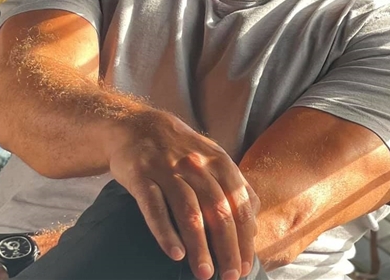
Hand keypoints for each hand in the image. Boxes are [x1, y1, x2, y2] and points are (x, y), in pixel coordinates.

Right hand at [106, 110, 259, 279]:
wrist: (137, 125)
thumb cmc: (180, 149)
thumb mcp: (212, 157)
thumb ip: (234, 186)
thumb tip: (252, 225)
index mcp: (218, 161)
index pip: (239, 204)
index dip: (245, 237)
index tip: (246, 265)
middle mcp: (195, 163)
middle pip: (218, 210)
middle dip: (227, 247)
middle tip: (230, 277)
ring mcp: (166, 168)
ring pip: (188, 210)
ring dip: (199, 245)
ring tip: (204, 273)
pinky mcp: (140, 175)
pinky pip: (153, 206)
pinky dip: (165, 231)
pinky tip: (174, 253)